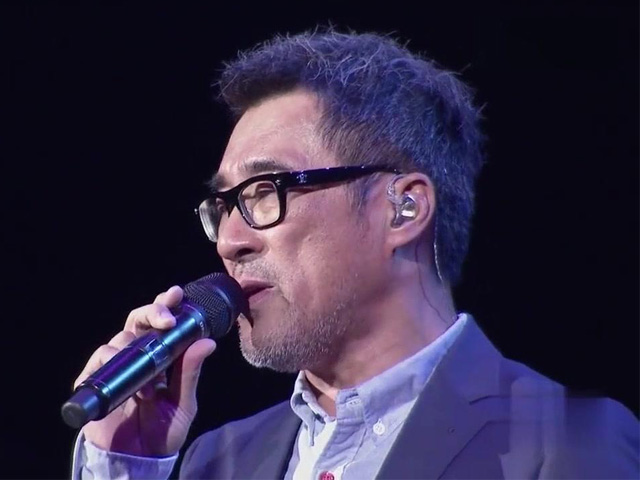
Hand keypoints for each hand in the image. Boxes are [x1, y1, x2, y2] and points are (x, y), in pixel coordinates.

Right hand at [73, 286, 215, 456]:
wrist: (138, 459)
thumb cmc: (163, 429)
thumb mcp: (183, 403)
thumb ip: (191, 373)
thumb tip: (209, 342)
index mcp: (161, 354)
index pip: (162, 321)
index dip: (166, 303)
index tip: (176, 294)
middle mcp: (137, 354)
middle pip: (139, 319)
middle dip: (153, 311)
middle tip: (167, 318)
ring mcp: (116, 366)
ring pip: (120, 338)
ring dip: (137, 352)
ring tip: (152, 385)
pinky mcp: (96, 381)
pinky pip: (99, 361)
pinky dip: (113, 364)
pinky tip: (130, 385)